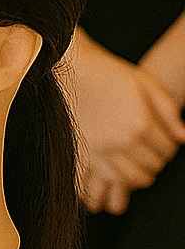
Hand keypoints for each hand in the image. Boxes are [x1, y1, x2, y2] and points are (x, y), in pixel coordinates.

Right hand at [66, 30, 184, 214]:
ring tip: (139, 156)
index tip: (164, 137)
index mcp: (140, 122)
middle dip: (158, 157)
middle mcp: (123, 140)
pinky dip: (120, 177)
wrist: (74, 70)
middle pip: (154, 165)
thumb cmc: (110, 73)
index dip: (170, 144)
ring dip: (142, 170)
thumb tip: (183, 136)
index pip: (168, 149)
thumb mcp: (146, 83)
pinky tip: (122, 163)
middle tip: (151, 144)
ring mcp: (104, 150)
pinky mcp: (87, 154)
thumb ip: (169, 110)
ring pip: (135, 178)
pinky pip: (111, 178)